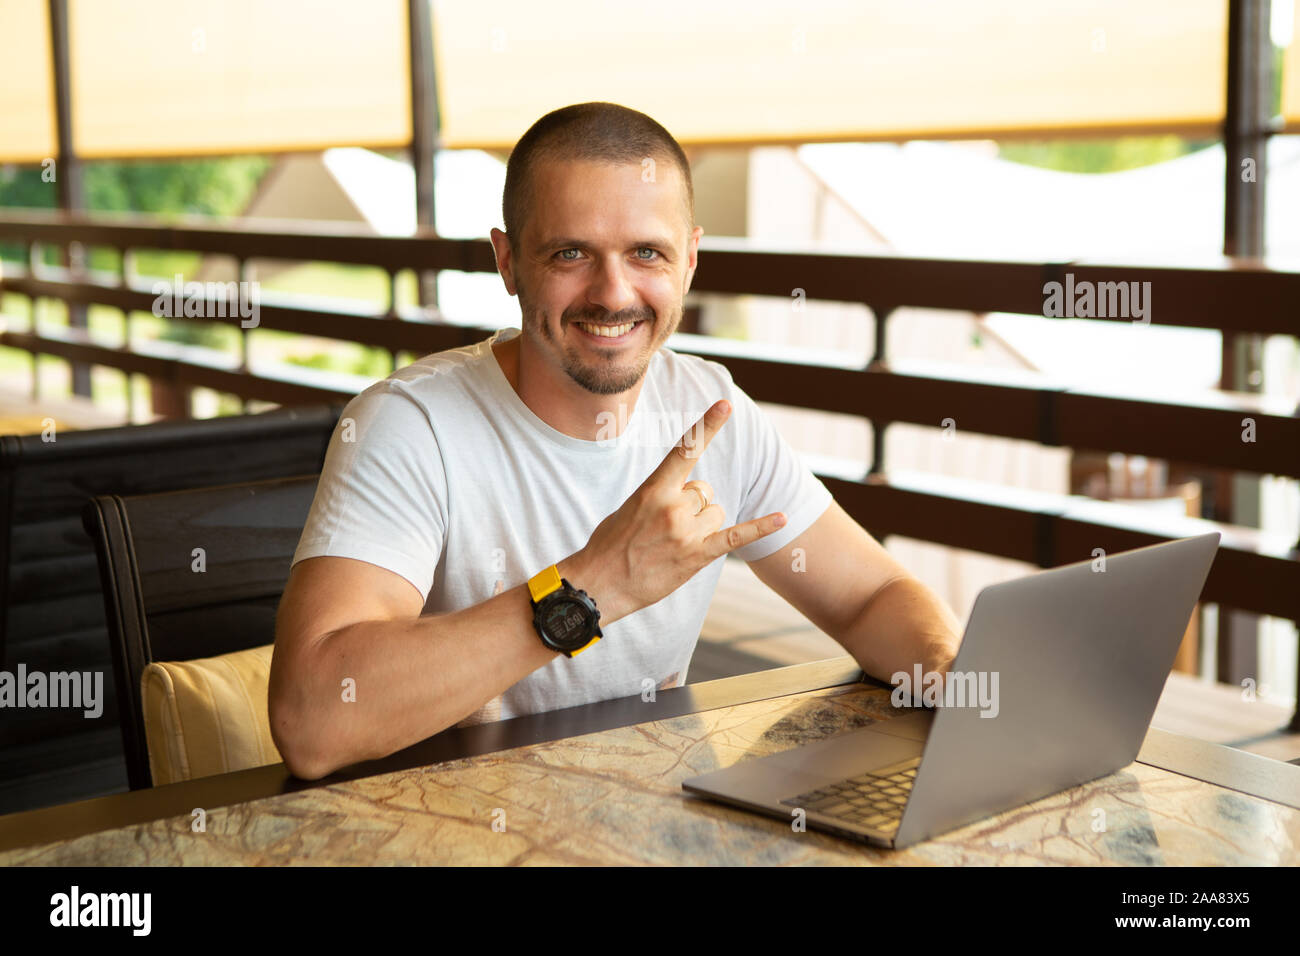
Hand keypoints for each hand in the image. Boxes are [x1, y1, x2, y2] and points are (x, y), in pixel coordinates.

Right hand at [563, 399, 786, 622]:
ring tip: (675, 543)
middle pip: (705, 491)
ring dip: (703, 525)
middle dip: (692, 505)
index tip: (726, 405)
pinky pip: (736, 537)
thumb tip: (691, 496)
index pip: (685, 450)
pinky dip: (761, 527)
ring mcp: (686, 532)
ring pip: (716, 513)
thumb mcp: (631, 508)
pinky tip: (783, 518)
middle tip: (666, 527)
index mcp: (653, 489)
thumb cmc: (610, 545)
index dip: (707, 426)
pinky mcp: (697, 556)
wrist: (598, 584)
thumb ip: (662, 495)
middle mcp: (673, 507)